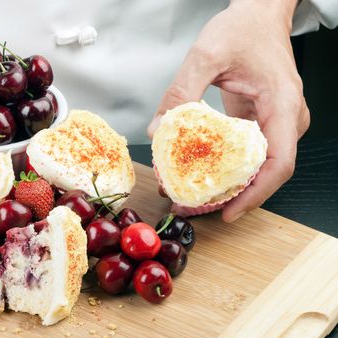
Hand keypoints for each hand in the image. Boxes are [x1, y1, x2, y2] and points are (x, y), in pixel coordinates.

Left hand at [147, 0, 309, 221]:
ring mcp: (275, 122)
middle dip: (231, 196)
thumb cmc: (243, 28)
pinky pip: (245, 152)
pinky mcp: (261, 121)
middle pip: (265, 172)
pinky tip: (196, 172)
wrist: (258, 14)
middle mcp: (286, 119)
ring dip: (225, 184)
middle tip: (192, 207)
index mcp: (282, 105)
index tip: (228, 211)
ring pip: (255, 165)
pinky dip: (222, 166)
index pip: (278, 163)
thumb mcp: (206, 55)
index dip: (255, 194)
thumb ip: (181, 92)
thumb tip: (158, 129)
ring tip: (189, 196)